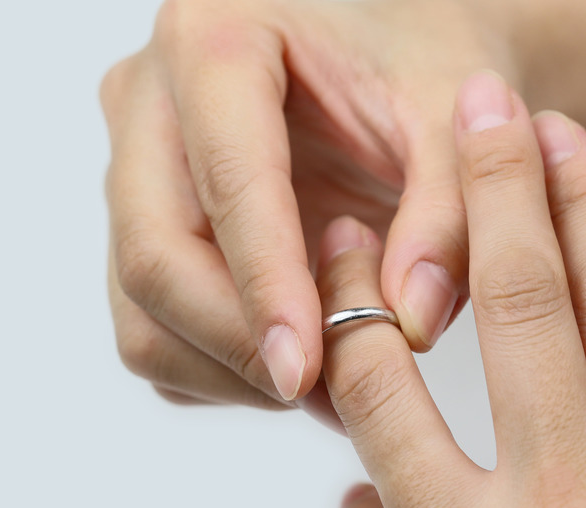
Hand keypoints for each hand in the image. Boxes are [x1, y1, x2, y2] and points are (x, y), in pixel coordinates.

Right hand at [99, 0, 515, 411]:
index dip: (264, 285)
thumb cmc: (412, 54)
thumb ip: (448, 212)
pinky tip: (295, 357)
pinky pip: (153, 331)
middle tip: (330, 392)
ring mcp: (135, 170)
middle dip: (239, 343)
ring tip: (329, 382)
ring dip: (228, 371)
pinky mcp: (142, 228)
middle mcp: (151, 103)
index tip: (304, 368)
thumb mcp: (449, 110)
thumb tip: (411, 323)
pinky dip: (217, 371)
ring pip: (141, 311)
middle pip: (154, 256)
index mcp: (215, 38)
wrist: (386, 44)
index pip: (227, 180)